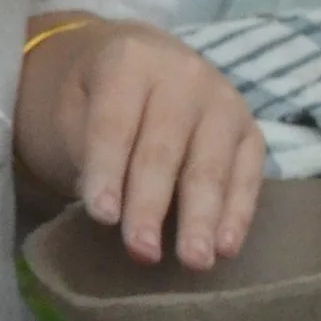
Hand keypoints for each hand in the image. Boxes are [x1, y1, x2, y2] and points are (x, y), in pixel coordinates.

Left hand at [19, 16, 263, 268]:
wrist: (138, 64)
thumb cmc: (93, 96)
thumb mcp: (71, 108)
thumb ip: (85, 150)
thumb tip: (110, 211)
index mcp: (130, 59)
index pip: (115, 124)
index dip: (107, 171)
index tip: (101, 217)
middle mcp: (184, 74)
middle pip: (163, 149)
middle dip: (151, 204)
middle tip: (142, 252)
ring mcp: (223, 101)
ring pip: (209, 166)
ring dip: (201, 217)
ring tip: (194, 261)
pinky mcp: (249, 130)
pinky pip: (246, 174)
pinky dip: (237, 213)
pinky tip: (226, 247)